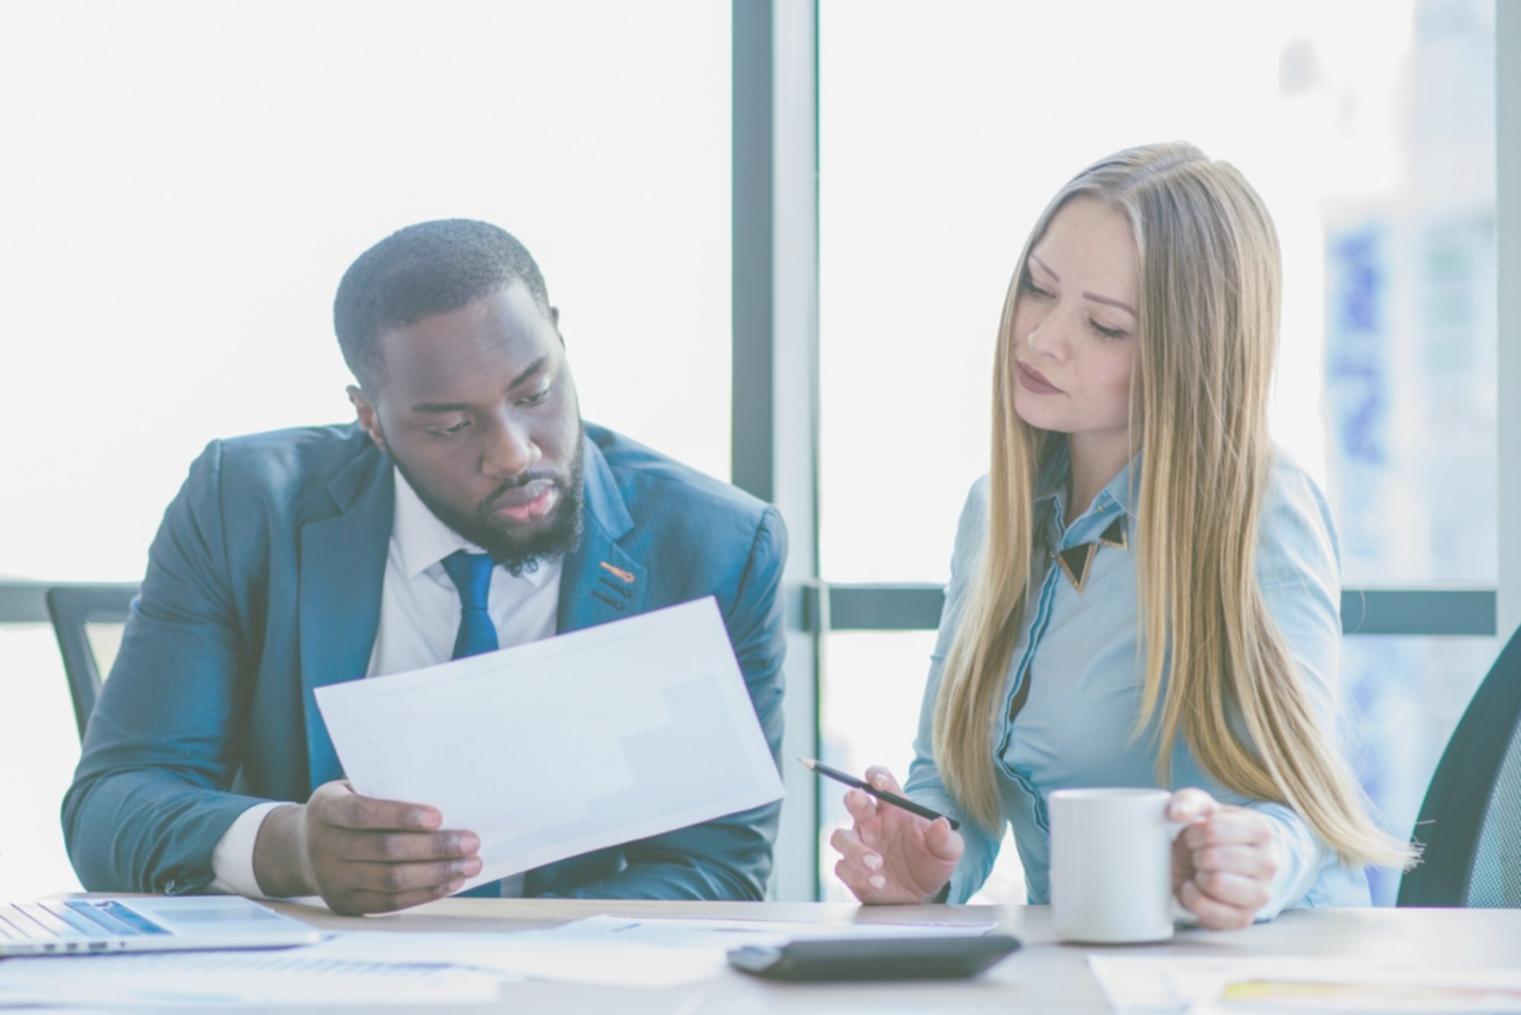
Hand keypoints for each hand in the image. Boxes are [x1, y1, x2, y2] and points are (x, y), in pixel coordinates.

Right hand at [254, 780, 482, 914]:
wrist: (299, 849)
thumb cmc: (344, 810)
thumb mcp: (350, 790)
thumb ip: (383, 791)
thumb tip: (445, 793)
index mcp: (325, 809)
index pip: (363, 813)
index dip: (401, 815)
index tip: (438, 815)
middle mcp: (324, 846)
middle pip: (384, 850)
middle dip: (434, 847)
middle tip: (471, 841)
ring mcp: (332, 880)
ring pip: (391, 880)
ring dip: (436, 873)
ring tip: (469, 864)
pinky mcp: (345, 904)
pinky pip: (390, 902)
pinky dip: (424, 893)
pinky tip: (449, 882)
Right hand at [829, 766, 963, 903]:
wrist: (924, 894)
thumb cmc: (933, 861)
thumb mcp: (948, 851)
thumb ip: (945, 838)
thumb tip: (941, 823)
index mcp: (893, 808)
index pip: (880, 781)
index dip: (876, 776)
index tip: (879, 782)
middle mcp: (871, 822)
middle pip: (853, 800)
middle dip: (853, 798)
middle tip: (860, 804)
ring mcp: (859, 845)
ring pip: (840, 837)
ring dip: (855, 849)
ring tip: (877, 863)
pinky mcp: (852, 871)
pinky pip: (843, 867)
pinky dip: (857, 875)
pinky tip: (878, 883)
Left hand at [1168, 787, 1277, 929]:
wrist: (1222, 862)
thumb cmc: (1212, 832)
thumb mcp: (1203, 808)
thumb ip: (1188, 801)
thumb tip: (1176, 813)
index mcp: (1262, 831)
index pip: (1214, 830)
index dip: (1193, 833)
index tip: (1193, 835)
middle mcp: (1269, 864)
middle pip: (1213, 858)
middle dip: (1194, 855)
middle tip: (1196, 854)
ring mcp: (1260, 894)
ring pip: (1216, 883)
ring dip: (1196, 876)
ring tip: (1199, 871)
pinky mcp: (1244, 919)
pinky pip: (1208, 910)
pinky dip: (1191, 899)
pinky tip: (1194, 888)